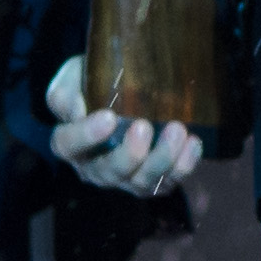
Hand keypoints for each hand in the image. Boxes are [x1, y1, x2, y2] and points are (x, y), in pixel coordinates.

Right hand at [44, 55, 202, 196]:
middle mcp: (94, 168)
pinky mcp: (151, 181)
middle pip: (109, 171)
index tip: (108, 117)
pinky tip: (193, 143)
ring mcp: (124, 179)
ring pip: (141, 182)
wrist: (121, 93)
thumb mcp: (72, 78)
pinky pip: (167, 183)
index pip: (68, 145)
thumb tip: (77, 110)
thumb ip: (67, 91)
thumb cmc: (91, 84)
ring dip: (162, 160)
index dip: (86, 135)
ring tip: (177, 130)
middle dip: (130, 153)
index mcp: (70, 143)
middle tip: (145, 126)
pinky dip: (183, 166)